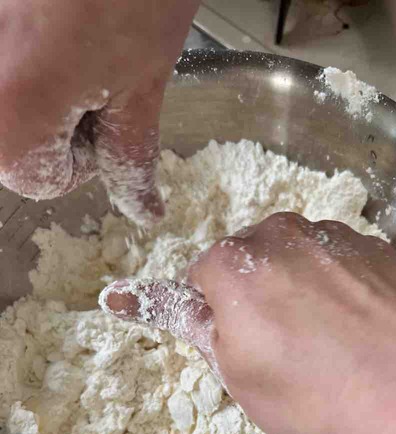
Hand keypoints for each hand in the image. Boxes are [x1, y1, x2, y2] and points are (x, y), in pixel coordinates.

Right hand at [0, 0, 198, 223]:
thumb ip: (128, 157)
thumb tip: (140, 210)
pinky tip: (59, 21)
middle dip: (59, 122)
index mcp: (9, 116)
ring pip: (7, 103)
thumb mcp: (142, 86)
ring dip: (45, 84)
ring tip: (78, 34)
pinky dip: (33, 55)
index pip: (38, 182)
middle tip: (94, 65)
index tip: (106, 111)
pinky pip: (8, 64)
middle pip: (12, 144)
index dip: (84, 157)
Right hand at [100, 212, 395, 433]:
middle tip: (278, 344)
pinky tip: (357, 327)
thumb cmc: (318, 402)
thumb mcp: (239, 378)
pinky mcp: (377, 249)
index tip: (231, 336)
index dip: (211, 308)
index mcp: (235, 267)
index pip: (201, 274)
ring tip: (324, 339)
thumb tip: (167, 304)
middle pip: (250, 256)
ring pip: (296, 256)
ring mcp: (335, 238)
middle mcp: (282, 237)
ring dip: (297, 285)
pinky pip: (338, 260)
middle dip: (253, 290)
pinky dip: (337, 284)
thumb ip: (203, 330)